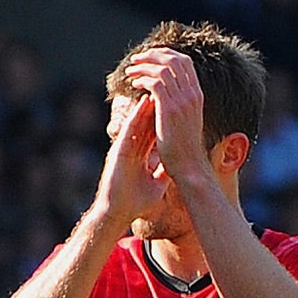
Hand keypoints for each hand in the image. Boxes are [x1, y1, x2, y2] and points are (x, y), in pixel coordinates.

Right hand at [92, 89, 163, 230]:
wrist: (117, 214)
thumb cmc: (134, 204)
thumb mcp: (157, 186)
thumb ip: (165, 173)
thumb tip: (179, 167)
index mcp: (142, 155)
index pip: (156, 130)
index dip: (166, 114)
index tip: (177, 101)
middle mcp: (133, 148)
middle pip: (147, 121)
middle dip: (158, 103)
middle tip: (168, 85)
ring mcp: (125, 148)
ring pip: (138, 121)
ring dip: (147, 102)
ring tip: (157, 84)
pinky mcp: (119, 151)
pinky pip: (130, 128)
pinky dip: (137, 115)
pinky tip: (145, 101)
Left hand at [125, 48, 211, 184]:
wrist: (188, 165)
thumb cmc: (182, 149)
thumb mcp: (184, 122)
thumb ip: (176, 107)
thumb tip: (161, 99)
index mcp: (196, 94)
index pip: (185, 63)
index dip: (167, 55)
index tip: (151, 57)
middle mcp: (192, 93)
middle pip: (175, 60)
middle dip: (154, 55)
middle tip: (137, 58)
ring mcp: (183, 100)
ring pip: (163, 69)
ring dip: (144, 66)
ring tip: (130, 70)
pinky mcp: (170, 109)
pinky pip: (155, 84)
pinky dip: (143, 79)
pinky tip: (133, 85)